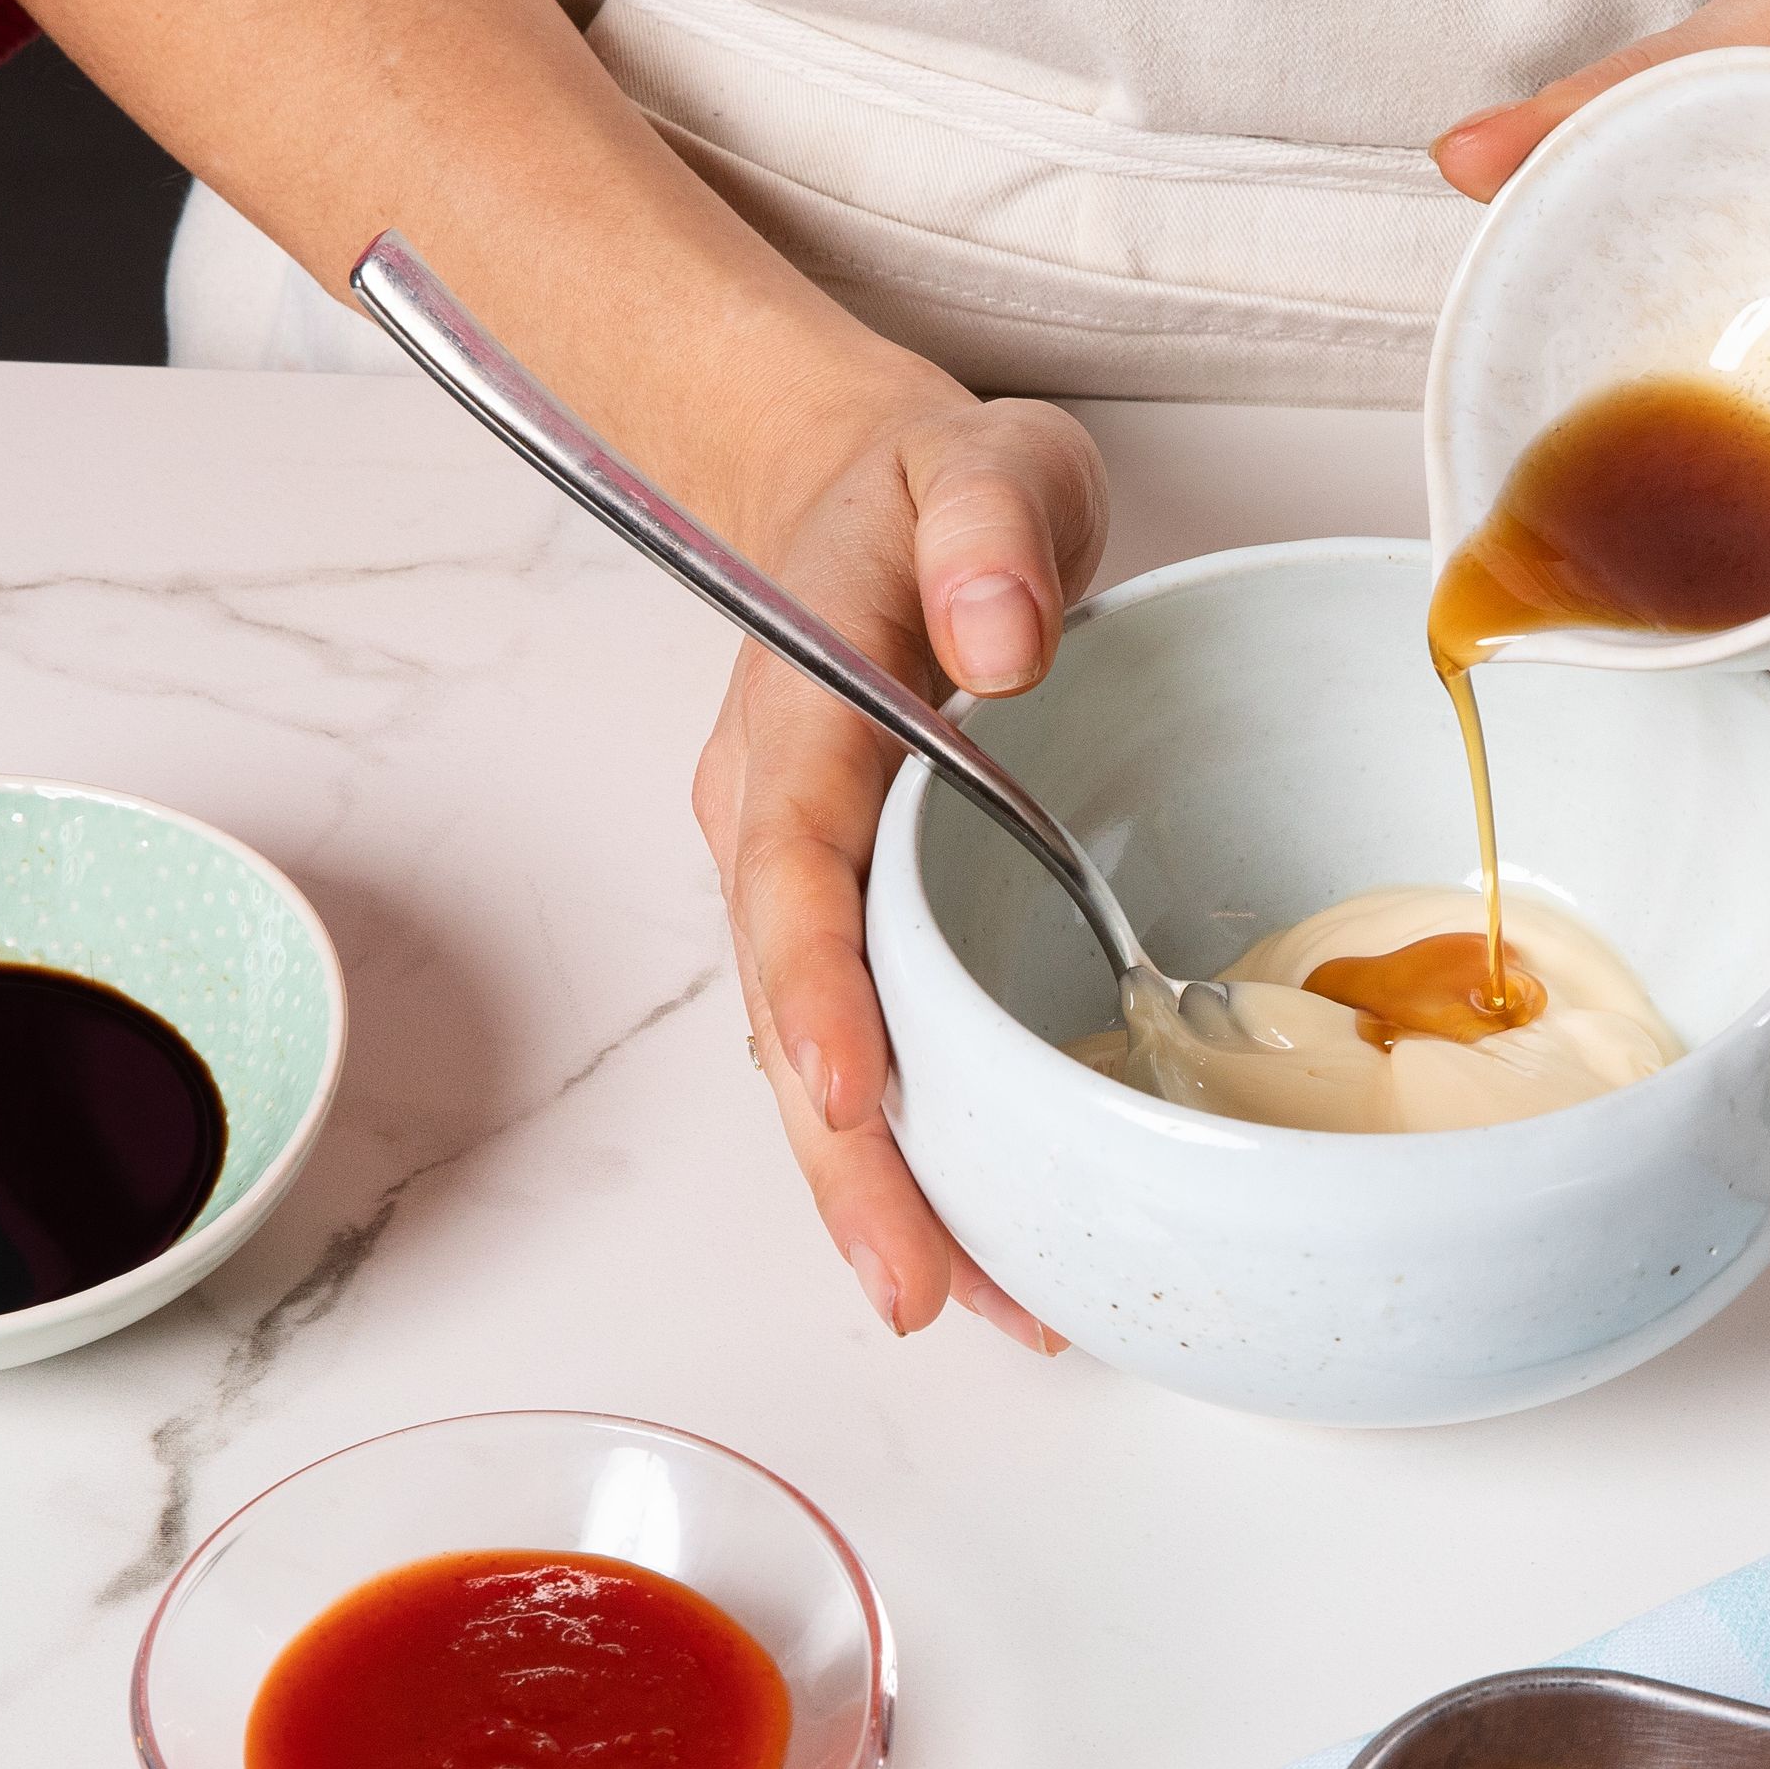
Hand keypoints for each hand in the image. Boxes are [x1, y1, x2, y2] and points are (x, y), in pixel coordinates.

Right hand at [690, 389, 1108, 1346]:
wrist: (873, 498)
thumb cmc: (935, 491)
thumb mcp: (987, 459)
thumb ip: (990, 527)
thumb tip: (997, 640)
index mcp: (797, 720)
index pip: (794, 872)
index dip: (818, 994)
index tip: (857, 1097)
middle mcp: (772, 825)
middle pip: (791, 1016)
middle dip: (848, 1165)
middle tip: (924, 1292)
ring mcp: (799, 887)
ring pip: (818, 1063)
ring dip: (883, 1192)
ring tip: (976, 1309)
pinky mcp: (846, 926)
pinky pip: (867, 1051)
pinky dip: (914, 1154)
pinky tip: (988, 1244)